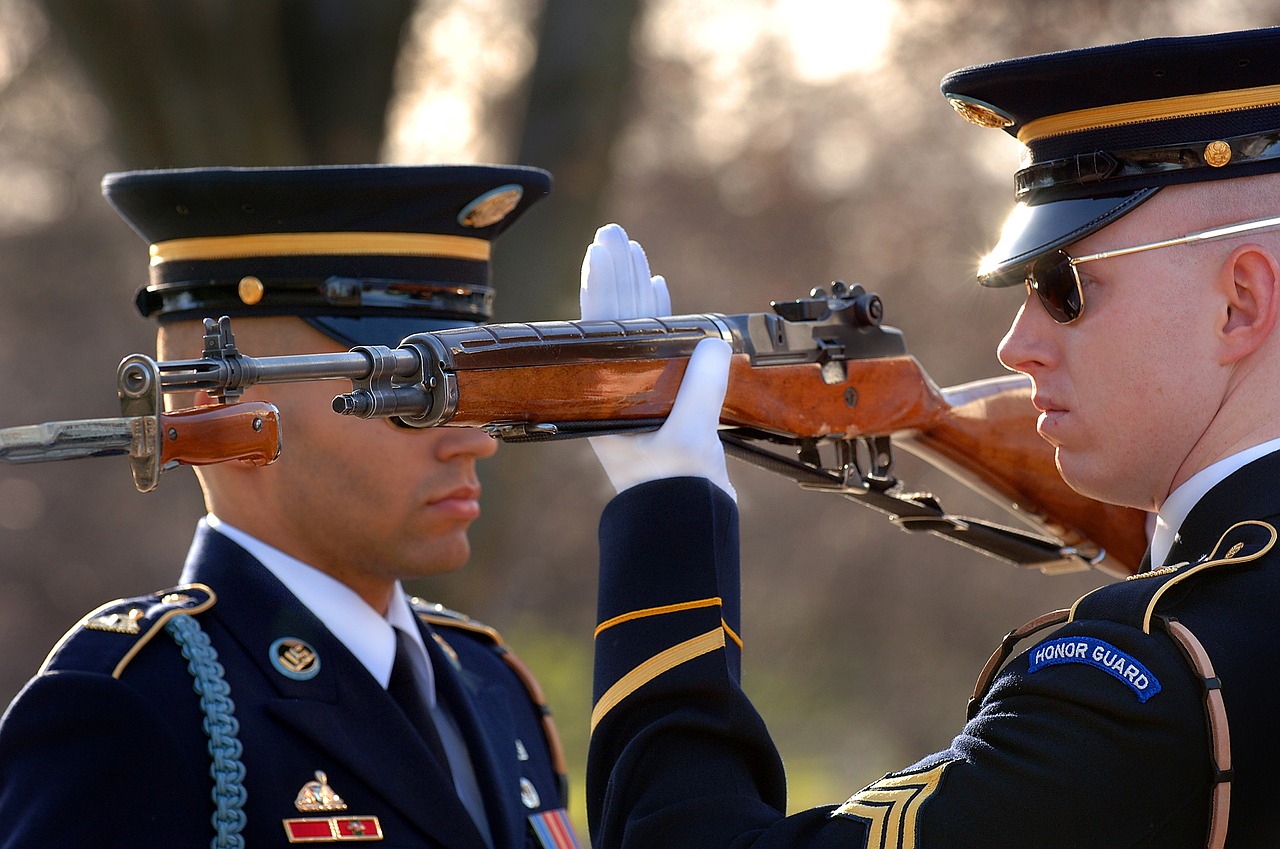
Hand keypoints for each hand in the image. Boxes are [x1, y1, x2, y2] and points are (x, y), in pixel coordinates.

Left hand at [580, 224, 735, 500]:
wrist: (684, 523)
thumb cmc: (675, 488)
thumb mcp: (686, 437)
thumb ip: (699, 390)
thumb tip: (712, 343)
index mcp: (608, 396)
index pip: (599, 328)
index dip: (602, 286)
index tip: (603, 249)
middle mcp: (617, 389)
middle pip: (613, 320)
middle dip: (616, 276)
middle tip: (614, 234)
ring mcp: (639, 392)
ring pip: (635, 329)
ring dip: (637, 291)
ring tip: (635, 253)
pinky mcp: (664, 400)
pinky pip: (660, 347)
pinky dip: (662, 319)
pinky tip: (661, 290)